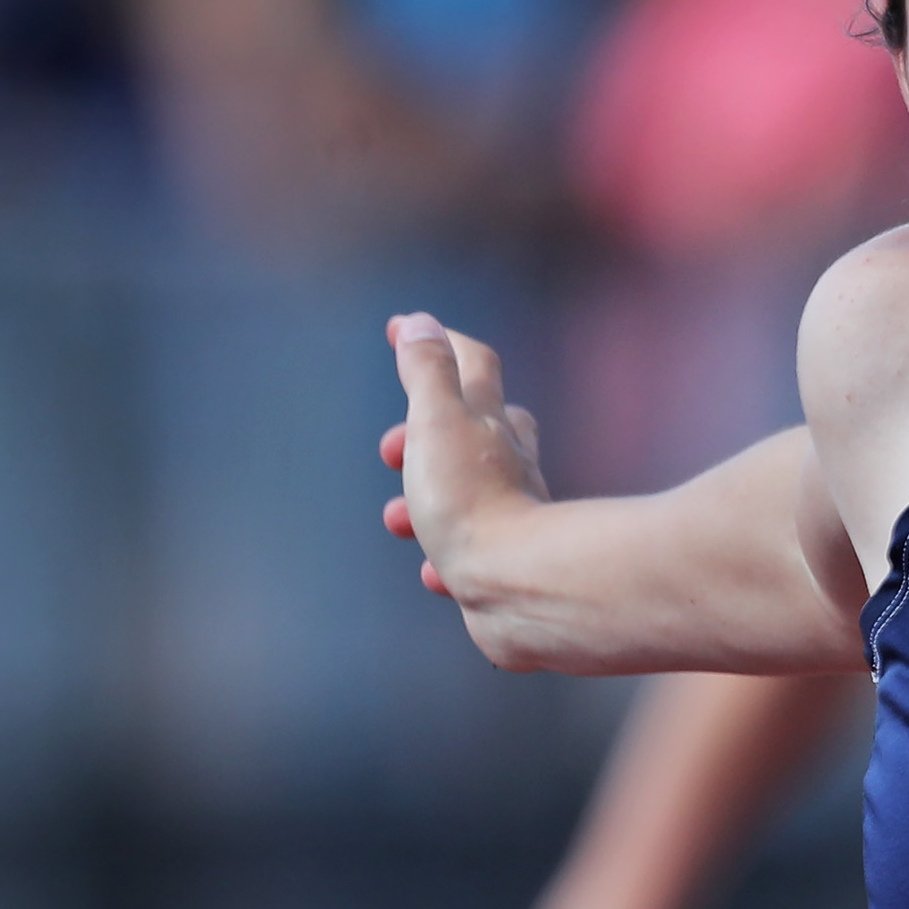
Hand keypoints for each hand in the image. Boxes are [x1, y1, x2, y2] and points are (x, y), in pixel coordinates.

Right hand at [379, 312, 545, 596]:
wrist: (516, 585)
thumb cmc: (472, 498)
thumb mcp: (437, 420)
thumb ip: (428, 372)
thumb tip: (419, 323)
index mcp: (491, 423)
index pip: (473, 364)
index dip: (439, 341)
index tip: (398, 329)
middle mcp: (511, 465)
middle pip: (480, 430)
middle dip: (427, 432)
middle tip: (391, 450)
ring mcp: (515, 518)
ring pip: (472, 497)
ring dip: (427, 502)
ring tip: (398, 519)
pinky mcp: (511, 570)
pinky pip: (478, 560)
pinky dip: (450, 559)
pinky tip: (435, 571)